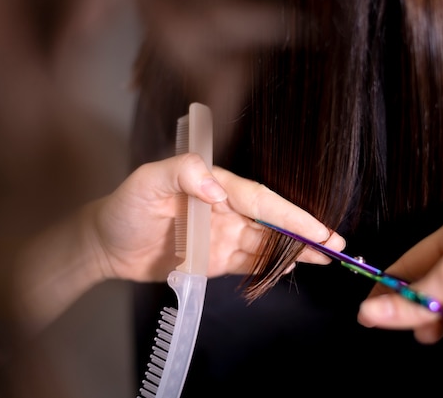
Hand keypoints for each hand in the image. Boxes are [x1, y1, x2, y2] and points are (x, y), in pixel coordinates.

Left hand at [91, 153, 343, 281]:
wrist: (106, 246)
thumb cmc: (125, 209)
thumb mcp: (147, 182)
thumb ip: (183, 174)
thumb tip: (221, 192)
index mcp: (216, 188)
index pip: (261, 201)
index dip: (291, 214)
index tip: (317, 228)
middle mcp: (226, 211)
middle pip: (272, 222)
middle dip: (305, 232)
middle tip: (336, 245)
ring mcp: (223, 237)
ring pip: (267, 244)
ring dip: (295, 251)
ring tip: (325, 258)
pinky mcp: (216, 260)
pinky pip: (250, 263)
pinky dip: (272, 266)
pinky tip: (292, 268)